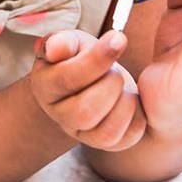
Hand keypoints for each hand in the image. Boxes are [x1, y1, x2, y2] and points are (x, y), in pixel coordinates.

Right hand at [29, 29, 146, 151]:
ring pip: (105, 133)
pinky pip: (126, 139)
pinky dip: (136, 117)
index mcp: (45, 86)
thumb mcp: (70, 42)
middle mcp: (60, 116)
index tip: (118, 38)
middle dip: (110, 85)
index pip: (66, 79)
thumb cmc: (78, 57)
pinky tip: (130, 99)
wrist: (90, 79)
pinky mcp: (106, 143)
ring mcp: (82, 134)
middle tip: (116, 69)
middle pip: (85, 112)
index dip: (96, 59)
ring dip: (124, 104)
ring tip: (123, 85)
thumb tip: (54, 48)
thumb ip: (62, 42)